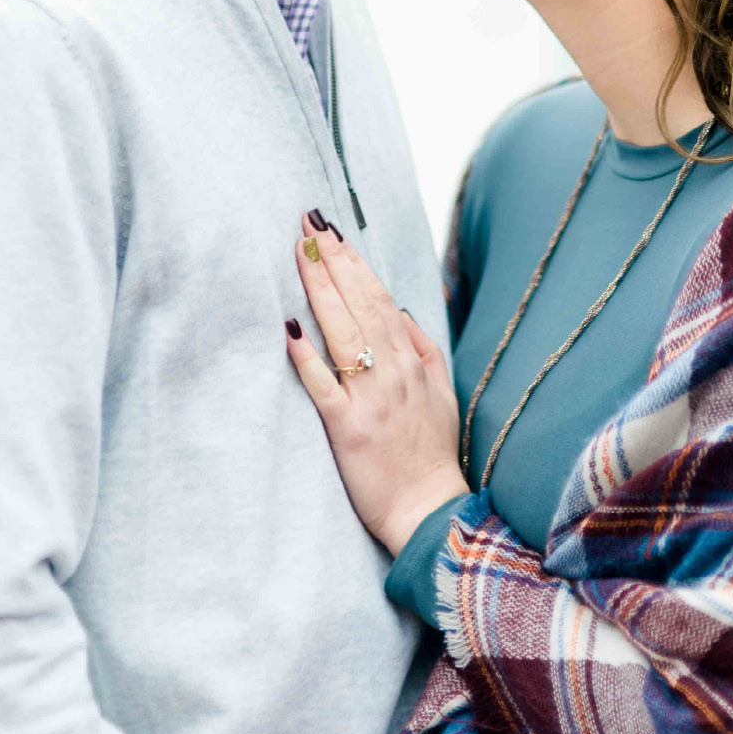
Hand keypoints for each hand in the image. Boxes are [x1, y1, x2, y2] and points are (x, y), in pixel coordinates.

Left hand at [281, 211, 469, 554]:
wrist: (429, 507)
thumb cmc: (431, 452)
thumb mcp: (442, 392)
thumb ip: (422, 349)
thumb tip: (398, 311)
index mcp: (413, 362)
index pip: (381, 300)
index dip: (356, 264)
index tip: (333, 233)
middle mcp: (393, 373)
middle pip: (360, 306)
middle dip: (334, 262)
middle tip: (308, 226)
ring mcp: (371, 399)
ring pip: (343, 334)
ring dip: (320, 291)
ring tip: (301, 255)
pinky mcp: (347, 429)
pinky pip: (324, 386)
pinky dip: (308, 357)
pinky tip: (291, 329)